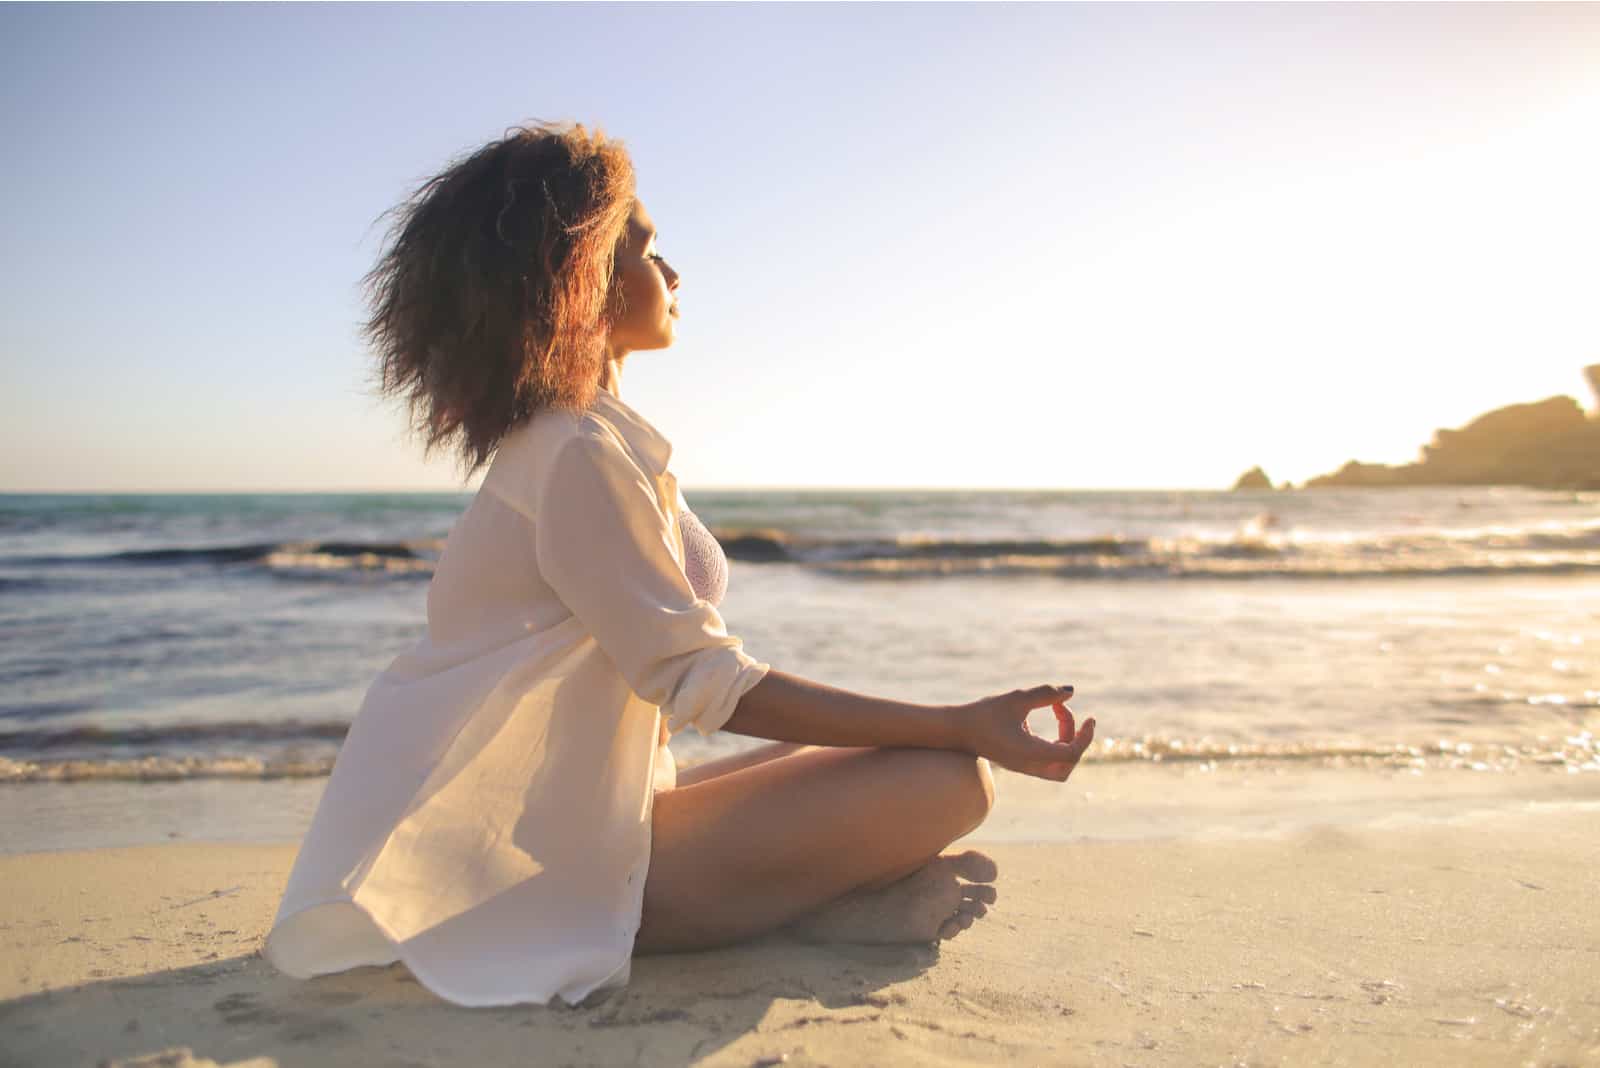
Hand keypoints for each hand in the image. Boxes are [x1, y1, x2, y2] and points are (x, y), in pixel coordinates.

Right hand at [950, 684, 1094, 781]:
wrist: (956, 730)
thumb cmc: (983, 713)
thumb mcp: (1016, 699)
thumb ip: (1045, 694)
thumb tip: (1070, 691)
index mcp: (1029, 753)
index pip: (1070, 754)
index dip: (1085, 737)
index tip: (1088, 717)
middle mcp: (1029, 765)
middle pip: (1067, 765)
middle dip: (1077, 741)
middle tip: (1070, 714)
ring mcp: (1024, 767)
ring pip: (1059, 767)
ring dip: (1067, 743)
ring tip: (1059, 713)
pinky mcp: (1020, 763)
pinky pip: (1049, 761)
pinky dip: (1056, 743)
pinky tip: (1049, 718)